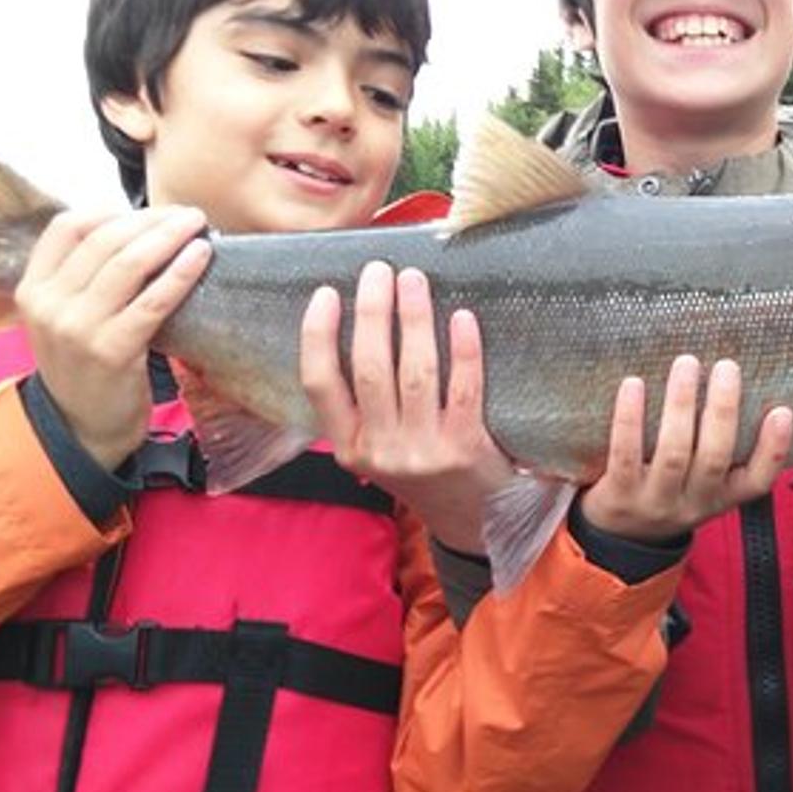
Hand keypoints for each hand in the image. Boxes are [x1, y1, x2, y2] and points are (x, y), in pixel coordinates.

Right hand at [16, 206, 211, 470]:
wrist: (81, 428)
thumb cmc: (85, 364)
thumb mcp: (63, 317)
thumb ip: (83, 277)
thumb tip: (138, 230)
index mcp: (33, 289)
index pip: (66, 228)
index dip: (110, 212)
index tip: (146, 212)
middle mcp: (49, 304)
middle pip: (104, 240)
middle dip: (150, 219)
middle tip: (187, 213)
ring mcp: (78, 328)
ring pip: (128, 263)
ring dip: (168, 236)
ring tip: (197, 224)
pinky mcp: (112, 350)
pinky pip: (153, 301)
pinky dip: (180, 273)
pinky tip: (201, 256)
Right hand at [301, 263, 515, 553]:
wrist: (474, 520)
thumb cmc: (424, 470)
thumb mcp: (379, 450)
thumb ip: (362, 406)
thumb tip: (360, 321)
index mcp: (350, 447)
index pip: (319, 384)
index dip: (318, 335)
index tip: (326, 293)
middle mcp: (382, 450)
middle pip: (369, 368)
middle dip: (371, 312)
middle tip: (378, 270)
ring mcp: (424, 451)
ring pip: (415, 372)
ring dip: (413, 319)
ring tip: (413, 280)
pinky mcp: (466, 447)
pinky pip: (463, 388)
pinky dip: (463, 349)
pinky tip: (462, 316)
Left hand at [578, 356, 792, 541]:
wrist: (615, 538)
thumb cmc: (666, 492)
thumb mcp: (702, 484)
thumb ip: (720, 447)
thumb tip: (741, 385)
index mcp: (720, 498)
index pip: (757, 481)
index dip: (773, 449)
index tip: (783, 412)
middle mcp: (691, 504)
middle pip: (714, 459)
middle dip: (723, 410)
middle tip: (727, 367)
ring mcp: (654, 503)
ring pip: (673, 454)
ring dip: (680, 405)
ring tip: (686, 365)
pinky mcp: (617, 497)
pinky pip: (626, 455)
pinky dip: (630, 419)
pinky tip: (633, 385)